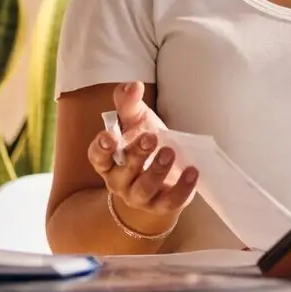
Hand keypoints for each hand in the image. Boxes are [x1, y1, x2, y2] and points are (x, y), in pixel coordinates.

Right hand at [86, 81, 198, 236]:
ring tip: (170, 152)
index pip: (97, 157)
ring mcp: (139, 197)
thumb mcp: (137, 121)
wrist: (162, 178)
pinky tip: (192, 172)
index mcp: (109, 160)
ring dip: (156, 171)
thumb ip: (130, 103)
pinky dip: (182, 189)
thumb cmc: (145, 144)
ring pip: (143, 189)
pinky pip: (170, 202)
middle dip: (136, 154)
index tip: (110, 137)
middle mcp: (119, 181)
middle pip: (123, 172)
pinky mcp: (162, 206)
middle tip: (151, 137)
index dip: (102, 148)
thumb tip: (133, 85)